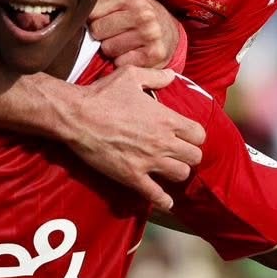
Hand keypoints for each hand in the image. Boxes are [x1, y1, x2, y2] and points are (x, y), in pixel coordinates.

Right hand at [55, 65, 204, 210]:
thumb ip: (155, 76)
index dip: (194, 136)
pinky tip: (166, 202)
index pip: (199, 134)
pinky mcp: (132, 176)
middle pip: (195, 157)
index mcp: (166, 119)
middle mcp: (162, 142)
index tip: (186, 136)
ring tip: (169, 169)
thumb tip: (171, 75)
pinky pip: (156, 195)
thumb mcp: (131, 76)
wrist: (77, 116)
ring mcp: (148, 161)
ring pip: (181, 174)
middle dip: (189, 155)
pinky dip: (164, 201)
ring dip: (177, 172)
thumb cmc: (102, 94)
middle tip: (179, 153)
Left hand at [88, 0, 182, 68]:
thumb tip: (71, 16)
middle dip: (101, 35)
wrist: (171, 32)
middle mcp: (142, 13)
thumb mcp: (125, 1)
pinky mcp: (154, 55)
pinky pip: (120, 63)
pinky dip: (122, 62)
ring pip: (108, 49)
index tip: (101, 21)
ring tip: (124, 43)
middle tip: (114, 34)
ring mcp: (150, 34)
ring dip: (112, 50)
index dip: (92, 19)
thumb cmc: (140, 16)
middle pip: (97, 30)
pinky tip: (132, 54)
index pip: (92, 11)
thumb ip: (102, 4)